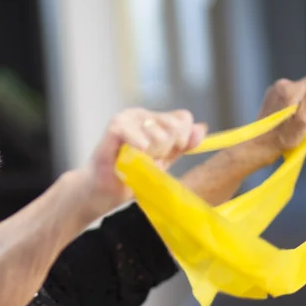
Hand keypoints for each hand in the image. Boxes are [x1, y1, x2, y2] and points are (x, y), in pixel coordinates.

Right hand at [82, 108, 206, 214]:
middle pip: (175, 127)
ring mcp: (127, 118)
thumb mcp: (163, 161)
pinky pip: (140, 136)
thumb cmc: (129, 176)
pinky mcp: (115, 126)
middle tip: (146, 161)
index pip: (183, 119)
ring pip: (160, 134)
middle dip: (165, 151)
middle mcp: (142, 114)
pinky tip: (131, 157)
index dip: (181, 140)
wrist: (103, 191)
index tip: (167, 155)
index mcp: (154, 119)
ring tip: (134, 162)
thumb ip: (182, 145)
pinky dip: (139, 149)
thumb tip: (202, 129)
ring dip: (150, 155)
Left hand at [252, 73, 305, 159]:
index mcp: (290, 88)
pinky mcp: (272, 96)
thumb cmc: (283, 136)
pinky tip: (287, 119)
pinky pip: (291, 97)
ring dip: (302, 106)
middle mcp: (281, 84)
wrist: (259, 145)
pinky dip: (293, 107)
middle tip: (301, 120)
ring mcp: (275, 89)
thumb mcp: (303, 119)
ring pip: (301, 93)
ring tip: (293, 121)